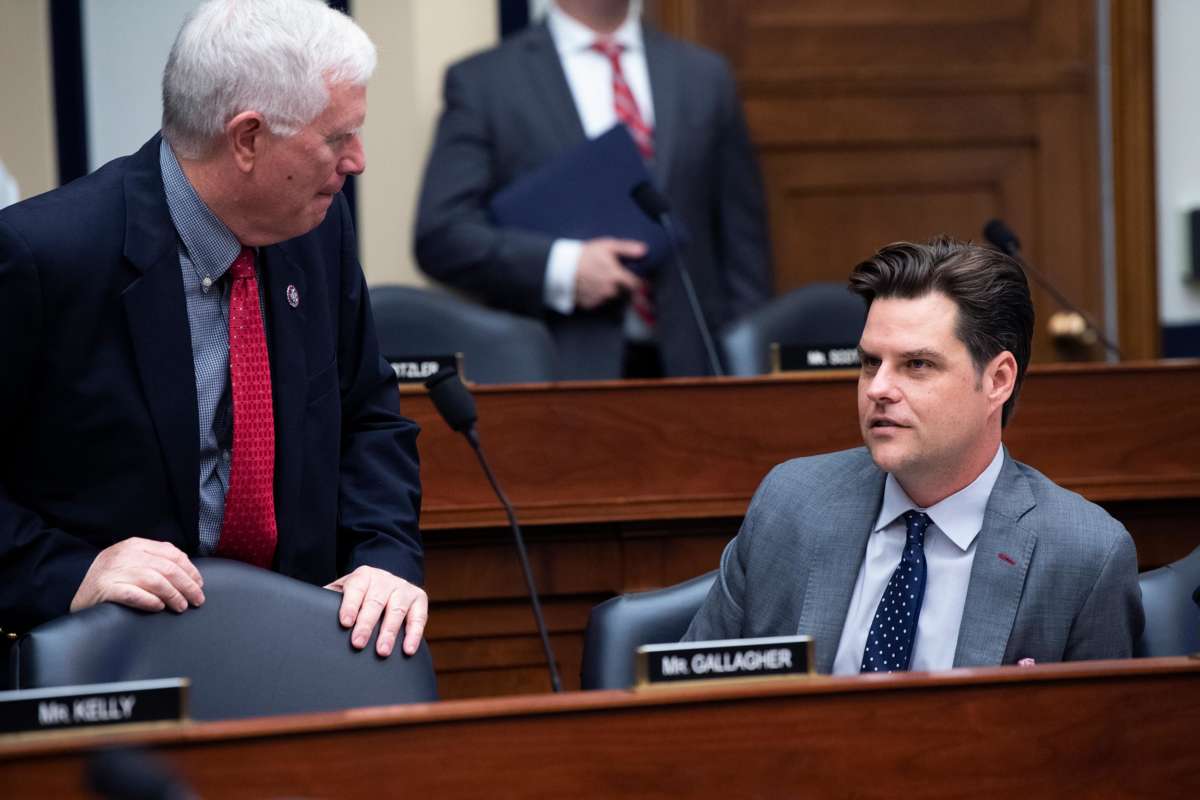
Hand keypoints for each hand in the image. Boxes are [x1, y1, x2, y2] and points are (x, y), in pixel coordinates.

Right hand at [70, 538, 204, 613]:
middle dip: (188, 585)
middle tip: (197, 600)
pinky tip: (159, 607)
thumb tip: (186, 572)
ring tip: (181, 606)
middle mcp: (127, 556)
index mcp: (136, 545)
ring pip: (155, 581)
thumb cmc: (108, 575)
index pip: (172, 554)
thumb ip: (154, 559)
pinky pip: (134, 594)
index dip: (190, 570)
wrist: (71, 584)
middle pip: (168, 568)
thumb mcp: (130, 559)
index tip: (199, 583)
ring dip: (173, 595)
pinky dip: (150, 601)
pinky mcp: (106, 589)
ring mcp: (116, 572)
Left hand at [326, 566, 427, 656]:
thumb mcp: (344, 590)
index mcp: (363, 576)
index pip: (356, 589)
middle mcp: (385, 580)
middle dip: (366, 624)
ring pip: (397, 610)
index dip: (350, 605)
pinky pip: (419, 617)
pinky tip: (408, 650)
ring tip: (382, 651)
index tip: (345, 622)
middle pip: (375, 602)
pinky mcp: (419, 599)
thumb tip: (306, 610)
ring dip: (389, 632)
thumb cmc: (359, 593)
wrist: (386, 581)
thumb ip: (328, 598)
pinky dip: (414, 634)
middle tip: (358, 643)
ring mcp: (404, 588)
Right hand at [574, 238, 645, 309]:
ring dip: (608, 291)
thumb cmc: (584, 255)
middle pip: (623, 291)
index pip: (636, 285)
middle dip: (620, 285)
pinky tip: (590, 286)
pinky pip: (598, 302)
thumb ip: (627, 249)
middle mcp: (610, 291)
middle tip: (610, 275)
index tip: (639, 281)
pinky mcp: (589, 305)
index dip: (639, 283)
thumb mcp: (607, 246)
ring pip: (610, 297)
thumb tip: (644, 251)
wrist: (561, 268)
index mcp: (617, 277)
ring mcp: (599, 299)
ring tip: (598, 279)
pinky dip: (596, 296)